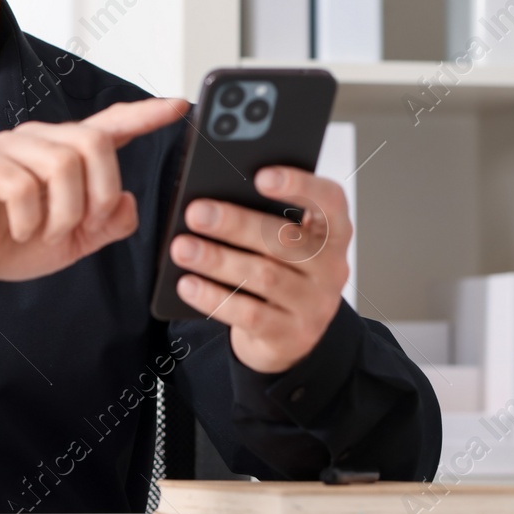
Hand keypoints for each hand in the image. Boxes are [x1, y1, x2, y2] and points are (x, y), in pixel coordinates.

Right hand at [0, 97, 188, 285]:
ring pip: (63, 165)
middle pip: (93, 144)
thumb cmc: (9, 241)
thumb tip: (129, 201)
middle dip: (100, 193)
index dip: (145, 115)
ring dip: (63, 213)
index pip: (110, 126)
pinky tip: (17, 230)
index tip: (179, 106)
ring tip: (44, 232)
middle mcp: (39, 139)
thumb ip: (105, 224)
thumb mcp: (70, 241)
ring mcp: (9, 147)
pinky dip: (30, 220)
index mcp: (63, 153)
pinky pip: (24, 185)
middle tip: (83, 226)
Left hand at [169, 167, 351, 373]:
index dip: (300, 185)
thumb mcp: (281, 243)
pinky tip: (187, 284)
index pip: (329, 200)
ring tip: (181, 247)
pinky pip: (249, 315)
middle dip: (236, 224)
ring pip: (264, 277)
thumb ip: (262, 218)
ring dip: (218, 260)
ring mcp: (314, 305)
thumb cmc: (278, 270)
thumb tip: (213, 200)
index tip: (260, 176)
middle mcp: (331, 268)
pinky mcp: (291, 336)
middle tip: (196, 212)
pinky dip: (214, 298)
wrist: (289, 337)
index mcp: (331, 232)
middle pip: (285, 240)